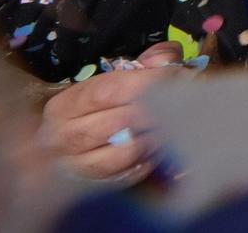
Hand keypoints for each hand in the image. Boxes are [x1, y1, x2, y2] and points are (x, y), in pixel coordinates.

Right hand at [39, 40, 182, 182]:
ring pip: (125, 152)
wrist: (70, 145)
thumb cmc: (99, 108)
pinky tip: (160, 146)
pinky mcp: (94, 186)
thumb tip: (167, 60)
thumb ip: (146, 62)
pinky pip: (129, 174)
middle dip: (156, 111)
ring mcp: (77, 166)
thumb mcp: (114, 79)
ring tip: (173, 124)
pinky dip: (149, 160)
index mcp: (66, 104)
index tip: (177, 76)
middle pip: (119, 122)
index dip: (146, 82)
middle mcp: (63, 137)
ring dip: (155, 137)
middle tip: (184, 102)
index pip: (107, 90)